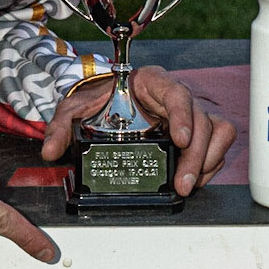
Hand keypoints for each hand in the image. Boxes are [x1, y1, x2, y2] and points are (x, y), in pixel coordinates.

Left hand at [40, 65, 236, 197]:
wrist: (107, 100)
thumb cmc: (99, 99)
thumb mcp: (76, 108)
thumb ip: (62, 125)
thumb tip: (51, 151)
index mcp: (151, 82)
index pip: (176, 93)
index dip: (183, 116)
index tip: (180, 139)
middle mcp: (176, 95)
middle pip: (201, 119)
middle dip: (195, 155)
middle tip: (181, 183)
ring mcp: (190, 113)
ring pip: (215, 131)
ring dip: (206, 161)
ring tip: (187, 186)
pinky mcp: (196, 130)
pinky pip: (218, 141)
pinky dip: (212, 161)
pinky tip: (196, 178)